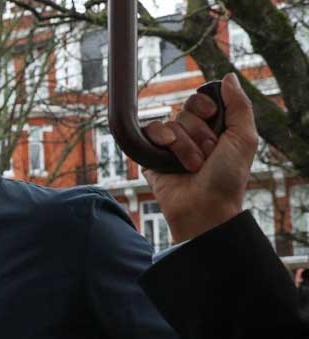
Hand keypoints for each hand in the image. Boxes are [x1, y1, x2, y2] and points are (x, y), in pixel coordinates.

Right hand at [142, 73, 258, 241]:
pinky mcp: (151, 156)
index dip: (205, 107)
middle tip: (207, 154)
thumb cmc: (227, 178)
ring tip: (191, 166)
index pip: (202, 101)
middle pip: (185, 110)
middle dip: (198, 132)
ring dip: (184, 145)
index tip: (212, 118)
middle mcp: (192, 135)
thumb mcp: (244, 137)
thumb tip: (229, 77)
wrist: (204, 207)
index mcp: (214, 129)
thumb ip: (239, 105)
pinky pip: (148, 132)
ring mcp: (170, 146)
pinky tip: (168, 155)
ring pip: (170, 124)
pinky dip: (160, 140)